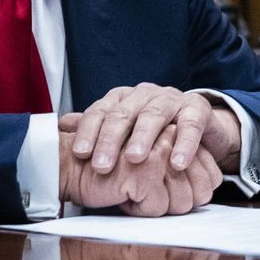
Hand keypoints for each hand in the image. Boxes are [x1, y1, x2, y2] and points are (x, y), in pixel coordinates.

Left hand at [66, 84, 238, 175]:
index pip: (100, 112)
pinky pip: (190, 125)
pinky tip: (178, 162)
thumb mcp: (123, 129)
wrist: (198, 123)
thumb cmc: (154, 129)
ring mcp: (172, 99)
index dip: (88, 132)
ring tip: (134, 159)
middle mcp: (144, 94)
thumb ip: (96, 128)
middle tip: (102, 165)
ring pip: (154, 115)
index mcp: (122, 98)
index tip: (80, 154)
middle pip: (123, 114)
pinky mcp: (197, 109)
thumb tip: (60, 127)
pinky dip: (185, 144)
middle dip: (110, 140)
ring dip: (143, 138)